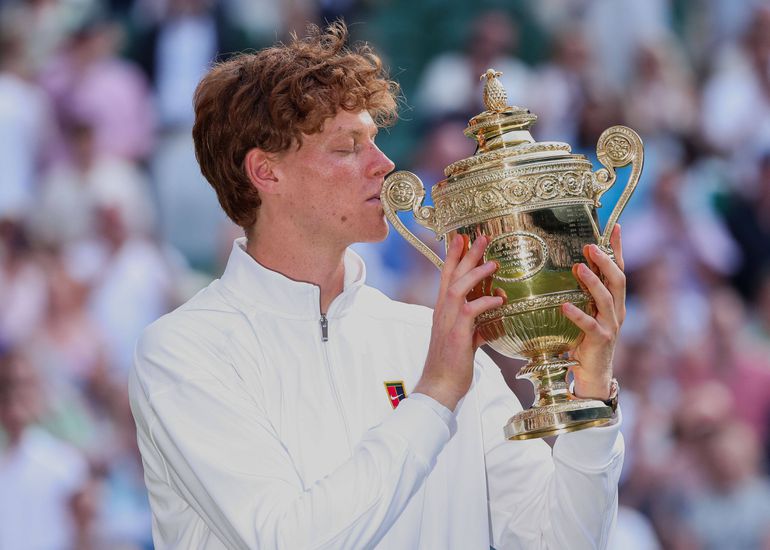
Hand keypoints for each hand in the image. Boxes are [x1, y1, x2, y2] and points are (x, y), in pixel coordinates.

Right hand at [414, 234, 503, 410]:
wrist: (439, 386)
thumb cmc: (452, 365)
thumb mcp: (466, 341)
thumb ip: (475, 327)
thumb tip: (491, 320)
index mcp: (443, 310)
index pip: (446, 276)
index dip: (454, 256)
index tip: (462, 238)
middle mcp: (442, 311)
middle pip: (452, 275)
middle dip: (466, 254)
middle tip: (480, 236)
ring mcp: (447, 321)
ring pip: (458, 287)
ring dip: (475, 273)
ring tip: (493, 262)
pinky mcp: (457, 334)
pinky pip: (470, 310)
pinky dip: (485, 302)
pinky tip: (499, 299)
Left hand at [561, 224, 625, 400]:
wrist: (592, 375)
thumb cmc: (584, 341)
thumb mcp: (585, 312)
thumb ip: (581, 293)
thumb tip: (568, 267)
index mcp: (614, 301)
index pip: (619, 269)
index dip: (618, 248)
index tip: (615, 226)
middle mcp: (616, 311)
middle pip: (618, 280)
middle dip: (606, 261)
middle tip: (590, 246)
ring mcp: (611, 326)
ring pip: (607, 299)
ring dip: (593, 282)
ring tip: (578, 267)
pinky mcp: (600, 341)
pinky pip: (590, 325)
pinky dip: (577, 315)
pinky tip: (564, 306)